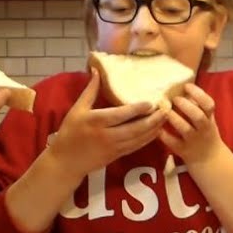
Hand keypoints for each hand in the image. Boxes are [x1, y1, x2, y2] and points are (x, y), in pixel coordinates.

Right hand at [44, 69, 166, 178]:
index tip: (152, 102)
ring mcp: (114, 147)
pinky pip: (137, 147)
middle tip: (167, 110)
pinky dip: (148, 139)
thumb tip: (96, 70)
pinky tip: (157, 131)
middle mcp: (107, 135)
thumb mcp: (77, 109)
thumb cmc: (70, 132)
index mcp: (97, 121)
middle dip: (153, 120)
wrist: (66, 161)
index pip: (121, 115)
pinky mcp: (117, 156)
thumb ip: (90, 91)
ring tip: (166, 118)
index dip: (138, 109)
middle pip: (135, 128)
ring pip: (139, 139)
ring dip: (154, 129)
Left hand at [160, 84, 225, 165]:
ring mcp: (193, 141)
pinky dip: (165, 136)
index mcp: (210, 119)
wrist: (210, 160)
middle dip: (186, 106)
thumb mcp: (208, 120)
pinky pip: (173, 143)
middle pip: (198, 116)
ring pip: (185, 129)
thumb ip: (198, 106)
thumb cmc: (205, 134)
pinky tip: (158, 129)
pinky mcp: (183, 151)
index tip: (186, 86)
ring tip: (165, 111)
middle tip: (175, 99)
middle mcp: (203, 129)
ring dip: (174, 118)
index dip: (198, 94)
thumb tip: (182, 86)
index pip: (209, 104)